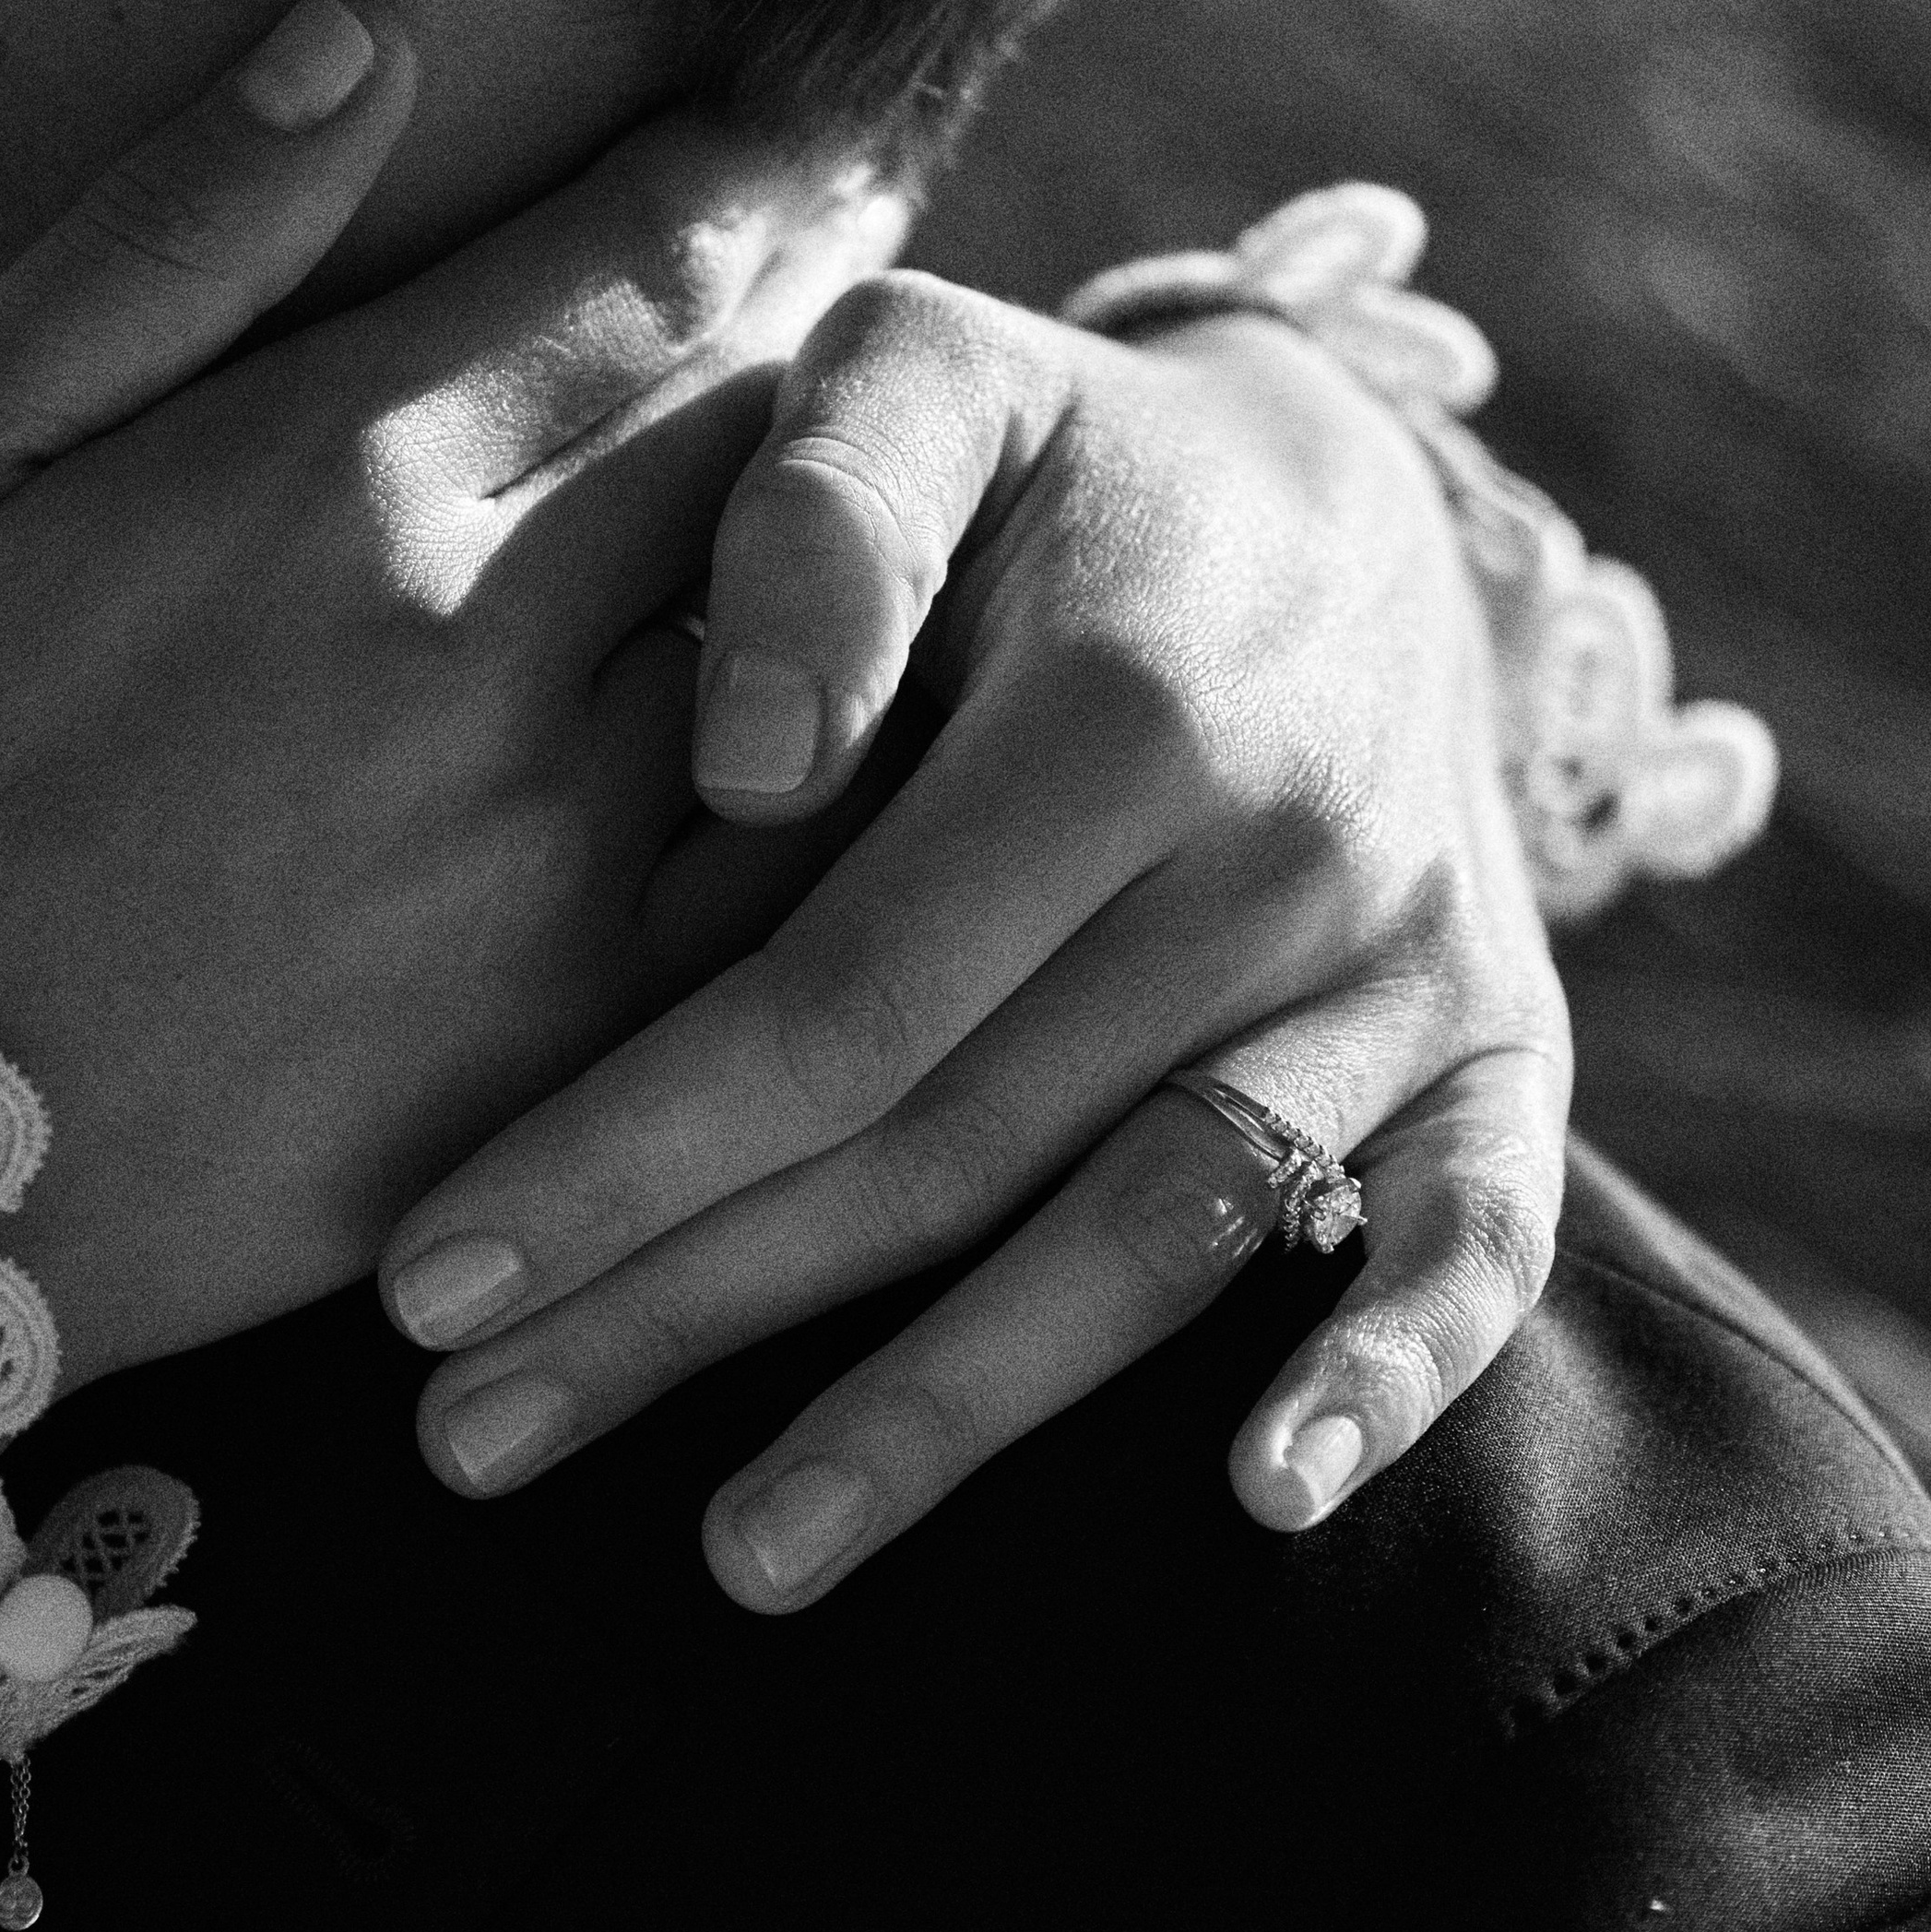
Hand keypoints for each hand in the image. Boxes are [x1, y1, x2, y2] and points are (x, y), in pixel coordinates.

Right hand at [0, 0, 898, 1387]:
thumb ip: (167, 241)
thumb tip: (362, 28)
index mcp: (332, 477)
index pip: (643, 256)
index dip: (744, 175)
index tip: (790, 139)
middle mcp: (490, 647)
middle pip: (763, 422)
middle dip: (814, 329)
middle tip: (861, 278)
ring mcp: (568, 850)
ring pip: (823, 624)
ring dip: (858, 535)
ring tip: (880, 481)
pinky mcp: (605, 1027)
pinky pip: (809, 849)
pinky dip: (856, 756)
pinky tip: (863, 709)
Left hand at [381, 274, 1572, 1601]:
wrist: (1342, 495)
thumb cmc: (1059, 458)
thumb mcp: (924, 375)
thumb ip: (820, 513)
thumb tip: (748, 767)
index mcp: (1127, 706)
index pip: (842, 994)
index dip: (631, 1151)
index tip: (430, 1280)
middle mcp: (1283, 856)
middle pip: (957, 1148)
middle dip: (698, 1311)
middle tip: (476, 1437)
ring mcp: (1406, 967)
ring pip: (1159, 1235)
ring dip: (954, 1415)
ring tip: (740, 1557)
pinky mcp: (1500, 1045)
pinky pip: (1482, 1235)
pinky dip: (1394, 1370)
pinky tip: (1261, 1497)